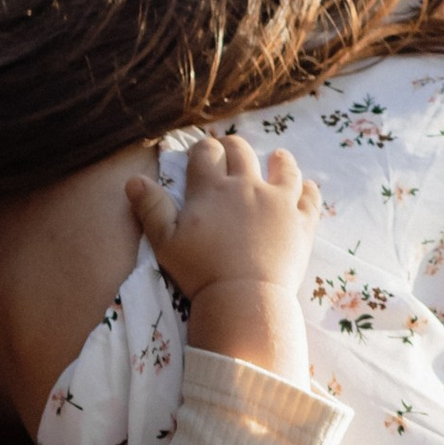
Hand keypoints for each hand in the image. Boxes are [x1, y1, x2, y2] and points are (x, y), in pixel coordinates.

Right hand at [127, 132, 319, 380]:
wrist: (243, 297)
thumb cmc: (200, 272)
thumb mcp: (165, 242)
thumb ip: (151, 208)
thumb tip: (134, 180)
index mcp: (212, 189)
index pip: (206, 153)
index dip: (203, 149)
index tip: (202, 153)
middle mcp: (247, 186)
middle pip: (242, 152)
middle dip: (234, 147)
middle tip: (232, 151)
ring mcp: (278, 202)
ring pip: (284, 169)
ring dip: (279, 160)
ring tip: (278, 158)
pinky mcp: (301, 222)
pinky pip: (309, 198)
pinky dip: (308, 190)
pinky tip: (307, 187)